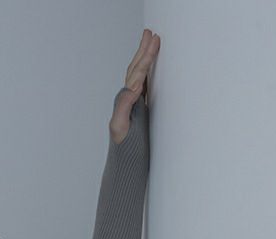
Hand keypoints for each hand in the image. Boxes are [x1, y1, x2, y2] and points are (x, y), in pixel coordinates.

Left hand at [110, 28, 160, 144]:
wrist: (125, 168)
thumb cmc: (124, 151)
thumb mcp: (121, 128)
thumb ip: (124, 106)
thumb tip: (132, 87)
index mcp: (125, 102)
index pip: (137, 73)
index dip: (146, 56)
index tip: (154, 39)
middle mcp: (127, 102)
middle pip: (136, 70)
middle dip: (143, 51)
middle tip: (150, 33)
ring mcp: (134, 108)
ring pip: (139, 77)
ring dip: (144, 59)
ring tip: (150, 43)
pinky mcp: (140, 115)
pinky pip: (144, 88)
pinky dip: (148, 75)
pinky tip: (151, 70)